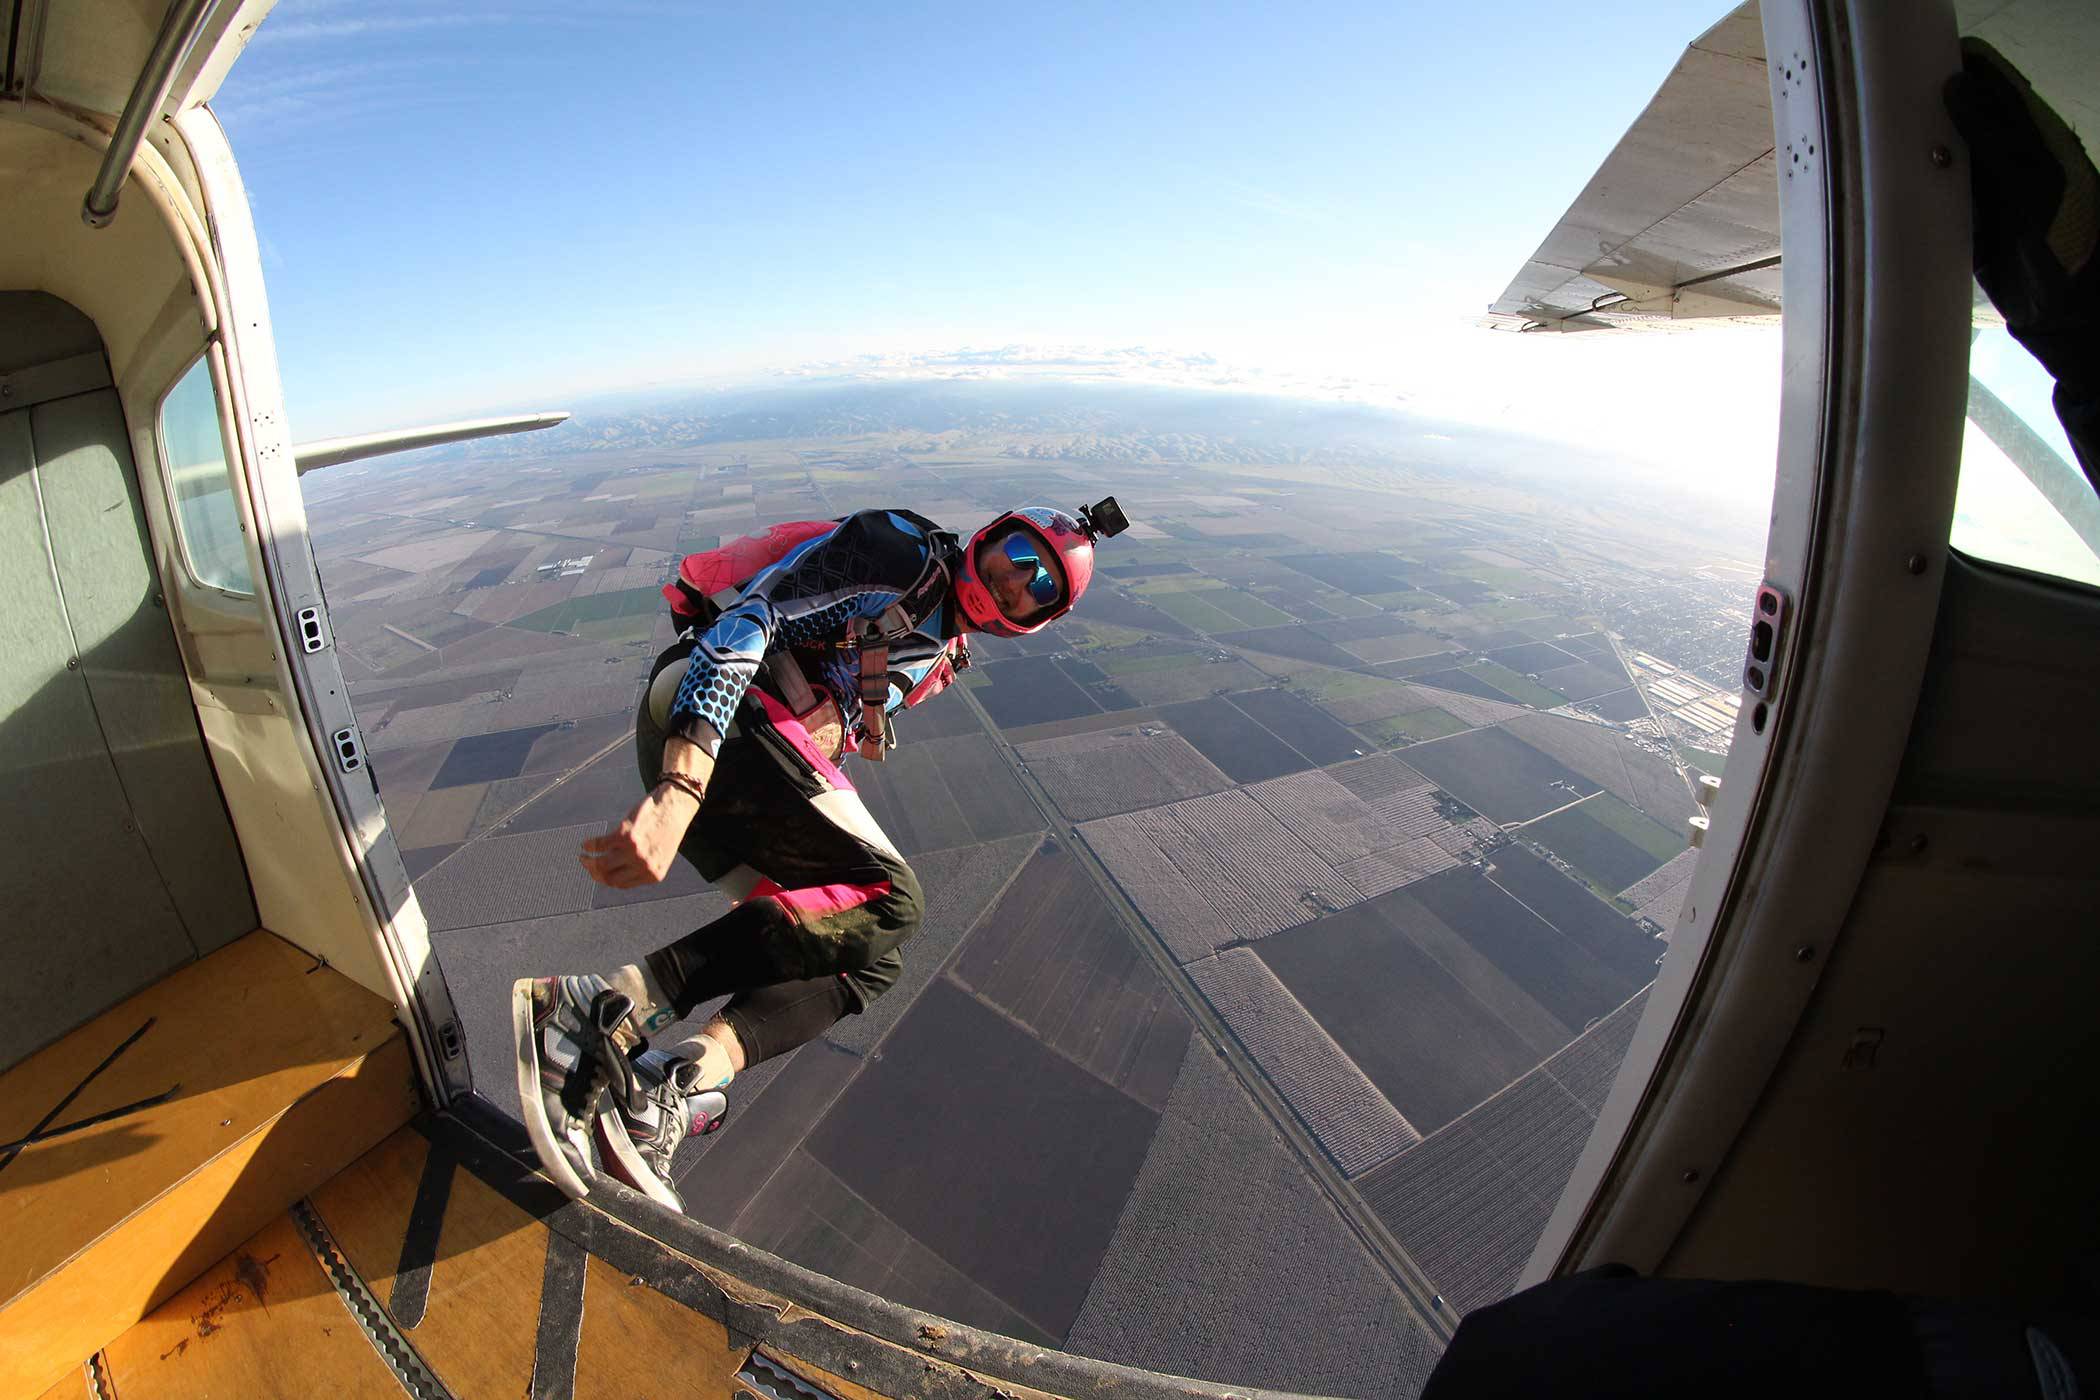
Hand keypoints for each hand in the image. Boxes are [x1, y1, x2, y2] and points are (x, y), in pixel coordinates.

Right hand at [578, 783, 700, 888]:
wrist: (676, 808)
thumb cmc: (666, 830)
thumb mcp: (658, 856)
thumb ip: (641, 866)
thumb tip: (612, 870)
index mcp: (653, 875)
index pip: (620, 884)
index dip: (605, 879)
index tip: (597, 872)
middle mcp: (643, 867)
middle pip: (608, 877)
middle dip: (593, 872)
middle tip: (586, 863)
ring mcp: (634, 852)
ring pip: (602, 864)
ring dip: (588, 861)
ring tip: (584, 855)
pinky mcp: (626, 836)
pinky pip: (600, 844)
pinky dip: (590, 845)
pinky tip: (587, 844)